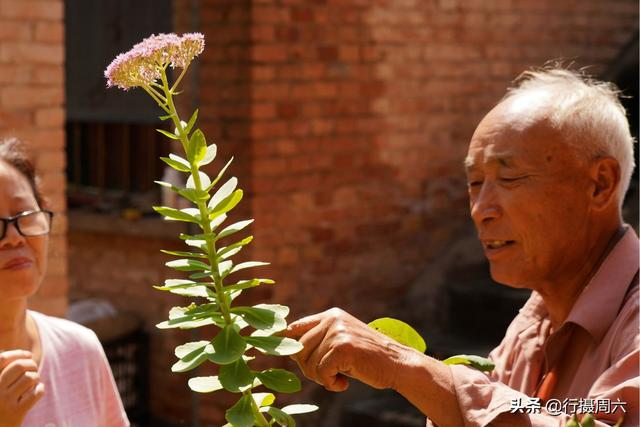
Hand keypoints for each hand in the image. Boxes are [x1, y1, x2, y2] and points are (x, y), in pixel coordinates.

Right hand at [0, 350, 44, 426]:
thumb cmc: (1, 404)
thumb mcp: (0, 386)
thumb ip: (6, 372)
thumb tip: (26, 355)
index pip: (1, 359)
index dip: (18, 354)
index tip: (28, 355)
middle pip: (19, 366)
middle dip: (31, 364)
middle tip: (34, 369)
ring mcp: (4, 402)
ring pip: (29, 378)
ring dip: (36, 378)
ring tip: (34, 382)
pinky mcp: (16, 413)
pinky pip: (35, 393)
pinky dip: (40, 389)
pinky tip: (37, 391)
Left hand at [285, 308, 413, 391]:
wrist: (397, 364)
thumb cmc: (366, 358)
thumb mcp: (341, 342)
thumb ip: (319, 341)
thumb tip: (285, 347)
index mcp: (331, 315)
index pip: (295, 327)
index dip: (281, 340)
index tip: (270, 345)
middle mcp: (333, 319)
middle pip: (298, 349)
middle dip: (309, 368)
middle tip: (329, 375)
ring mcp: (338, 332)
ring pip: (308, 363)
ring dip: (322, 378)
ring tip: (341, 376)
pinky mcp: (343, 347)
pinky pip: (321, 373)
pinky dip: (331, 384)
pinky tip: (345, 382)